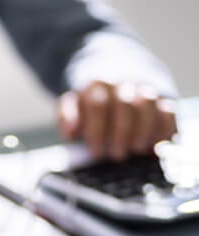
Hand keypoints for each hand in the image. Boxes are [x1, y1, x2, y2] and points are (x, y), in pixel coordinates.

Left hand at [58, 81, 176, 159]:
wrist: (111, 80)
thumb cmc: (88, 105)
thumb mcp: (71, 108)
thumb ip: (66, 118)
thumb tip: (70, 131)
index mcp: (96, 87)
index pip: (97, 105)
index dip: (97, 131)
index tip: (96, 152)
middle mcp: (121, 84)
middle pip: (125, 104)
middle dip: (121, 133)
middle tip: (117, 155)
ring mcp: (143, 90)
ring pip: (148, 105)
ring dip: (143, 130)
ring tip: (135, 150)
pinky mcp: (162, 100)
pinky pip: (168, 111)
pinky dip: (162, 130)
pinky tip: (153, 147)